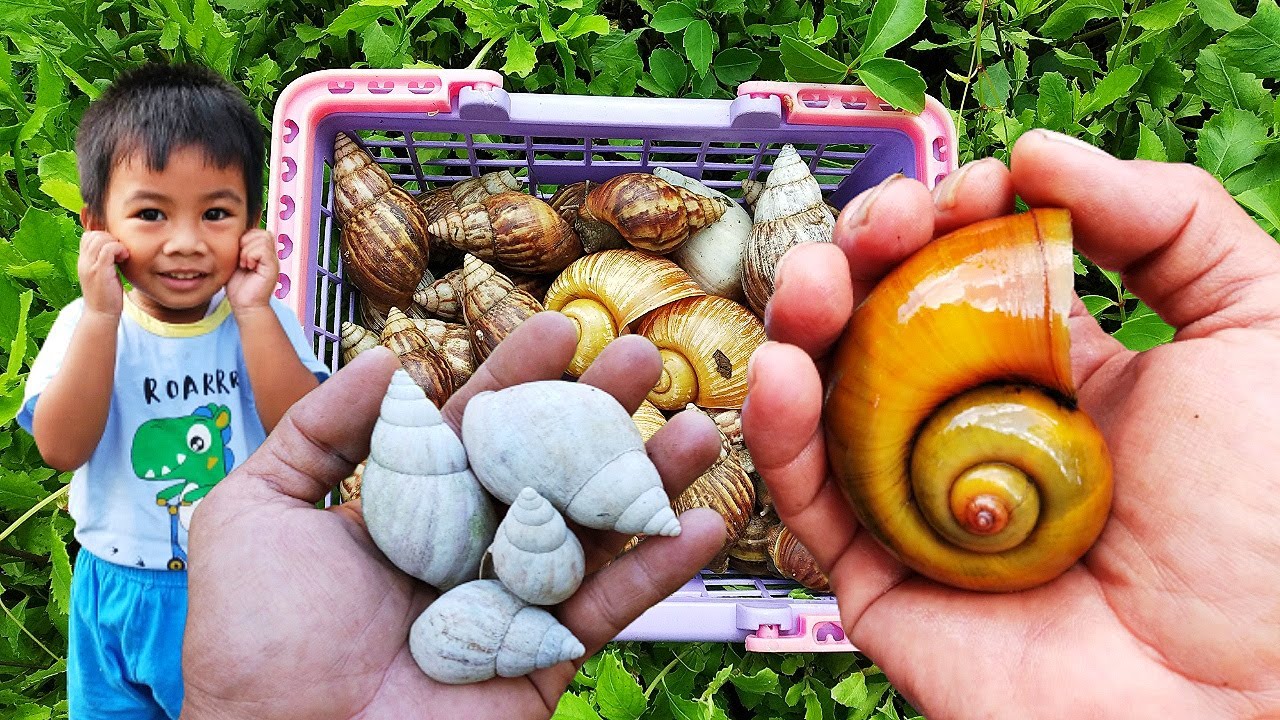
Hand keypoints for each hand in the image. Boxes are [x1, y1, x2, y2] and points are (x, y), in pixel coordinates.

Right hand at [77, 230, 127, 316]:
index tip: (116, 250)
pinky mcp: (99, 271)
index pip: (88, 236)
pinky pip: (108, 249)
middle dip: (110, 238)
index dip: (104, 237)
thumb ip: (104, 260)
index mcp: (83, 260)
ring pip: (100, 238)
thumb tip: (116, 248)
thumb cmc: (106, 295)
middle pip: (93, 234)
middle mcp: (83, 261)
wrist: (101, 314)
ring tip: (123, 256)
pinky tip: (124, 259)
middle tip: (120, 253)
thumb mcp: (103, 273)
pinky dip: (119, 250)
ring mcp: (89, 265)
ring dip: (116, 243)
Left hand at [180, 312, 725, 719]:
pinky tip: (703, 523)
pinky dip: (657, 569)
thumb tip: (387, 362)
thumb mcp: (257, 512)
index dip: (517, 375)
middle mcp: (468, 546)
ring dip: (649, 478)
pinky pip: (607, 608)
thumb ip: (318, 430)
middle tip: (643, 358)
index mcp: (410, 506)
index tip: (559, 326)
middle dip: (597, 410)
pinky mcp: (540, 659)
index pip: (475, 425)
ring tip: (700, 427)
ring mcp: (509, 602)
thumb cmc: (253, 640)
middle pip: (547, 466)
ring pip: (593, 528)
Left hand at [225, 228, 278, 312]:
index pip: (258, 231)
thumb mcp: (235, 262)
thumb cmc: (238, 287)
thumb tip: (235, 236)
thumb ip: (239, 249)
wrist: (245, 306)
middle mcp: (270, 256)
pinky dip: (251, 255)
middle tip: (241, 258)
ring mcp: (273, 261)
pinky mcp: (272, 267)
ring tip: (244, 263)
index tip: (238, 253)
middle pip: (263, 233)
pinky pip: (262, 250)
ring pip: (263, 238)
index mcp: (262, 253)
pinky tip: (248, 266)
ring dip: (248, 250)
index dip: (245, 237)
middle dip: (247, 241)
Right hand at [741, 129, 1279, 718]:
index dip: (947, 223)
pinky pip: (808, 499)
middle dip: (863, 259)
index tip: (963, 192)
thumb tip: (1037, 154)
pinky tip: (786, 368)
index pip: (966, 280)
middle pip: (882, 328)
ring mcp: (921, 503)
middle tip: (877, 226)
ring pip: (827, 403)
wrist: (1248, 692)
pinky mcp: (880, 577)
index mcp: (1056, 376)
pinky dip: (779, 431)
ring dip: (804, 326)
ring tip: (814, 281)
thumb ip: (1170, 220)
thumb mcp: (1258, 328)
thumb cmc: (1273, 527)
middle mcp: (977, 433)